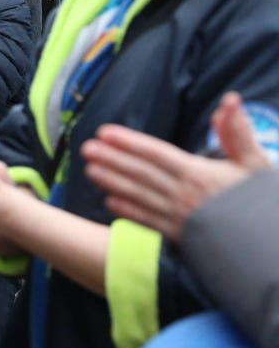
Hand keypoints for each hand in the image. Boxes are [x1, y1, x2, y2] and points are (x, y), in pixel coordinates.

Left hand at [81, 92, 269, 241]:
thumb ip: (238, 132)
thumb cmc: (263, 202)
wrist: (270, 246)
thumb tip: (231, 100)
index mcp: (199, 173)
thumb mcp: (255, 163)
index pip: (156, 153)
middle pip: (140, 173)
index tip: (105, 133)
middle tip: (86, 149)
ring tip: (89, 170)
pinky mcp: (180, 237)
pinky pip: (148, 221)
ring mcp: (179, 217)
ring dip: (112, 182)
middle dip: (112, 159)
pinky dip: (128, 211)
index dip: (129, 142)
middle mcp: (184, 194)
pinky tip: (109, 202)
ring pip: (139, 196)